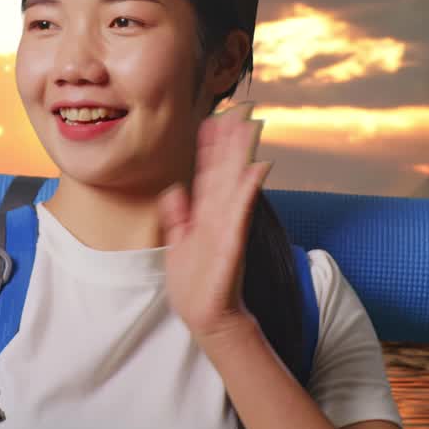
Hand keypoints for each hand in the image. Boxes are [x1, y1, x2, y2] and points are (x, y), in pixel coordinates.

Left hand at [156, 101, 272, 343]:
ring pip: (234, 183)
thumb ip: (177, 216)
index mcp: (204, 215)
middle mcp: (218, 216)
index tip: (212, 119)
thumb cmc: (195, 284)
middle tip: (238, 110)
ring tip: (248, 128)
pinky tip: (254, 168)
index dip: (209, 147)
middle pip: (225, 171)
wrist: (207, 317)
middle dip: (230, 141)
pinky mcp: (232, 243)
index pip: (208, 173)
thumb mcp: (178, 244)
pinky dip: (246, 190)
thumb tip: (174, 189)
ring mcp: (227, 227)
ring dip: (241, 156)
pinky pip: (239, 212)